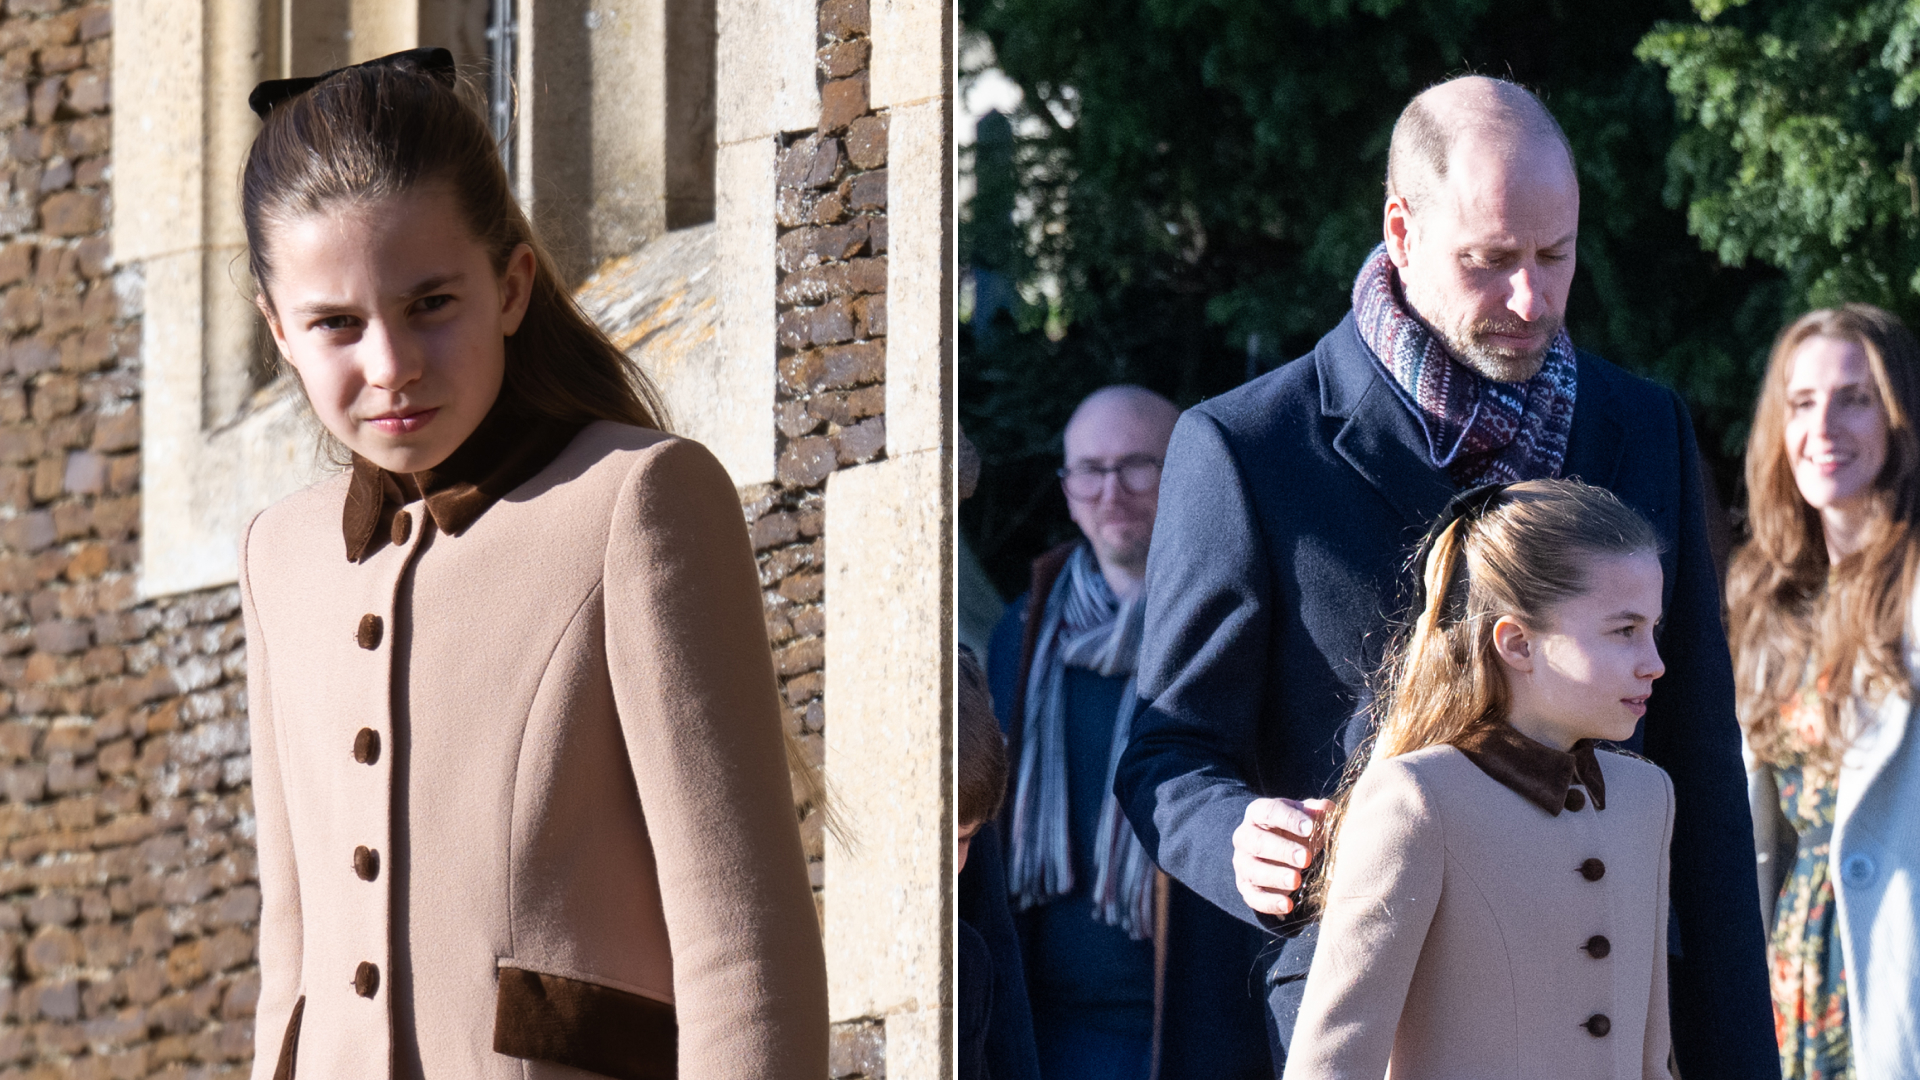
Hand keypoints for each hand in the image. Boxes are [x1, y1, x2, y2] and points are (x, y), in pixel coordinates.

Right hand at [1232, 797, 1330, 916]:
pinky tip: (1287, 905)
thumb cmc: (1292, 830)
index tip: (1310, 827)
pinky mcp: (1245, 887)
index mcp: (1258, 813)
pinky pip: (1253, 896)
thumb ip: (1315, 812)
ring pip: (1252, 870)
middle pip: (1258, 842)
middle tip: (1306, 857)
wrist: (1274, 851)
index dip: (1289, 819)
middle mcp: (1245, 837)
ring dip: (1275, 876)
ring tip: (1296, 881)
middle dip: (1282, 850)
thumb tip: (1327, 808)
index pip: (1268, 811)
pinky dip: (1269, 902)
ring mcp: (1242, 863)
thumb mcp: (1303, 817)